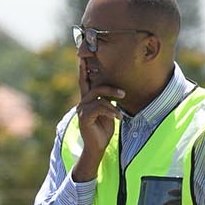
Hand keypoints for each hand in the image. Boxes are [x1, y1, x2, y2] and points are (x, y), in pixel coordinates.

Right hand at [70, 58, 123, 175]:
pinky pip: (99, 107)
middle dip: (111, 88)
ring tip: (121, 111)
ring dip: (112, 101)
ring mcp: (81, 110)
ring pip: (99, 97)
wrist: (97, 147)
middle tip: (123, 94)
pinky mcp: (84, 117)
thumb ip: (107, 100)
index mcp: (87, 100)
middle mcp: (82, 103)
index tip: (82, 57)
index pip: (84, 81)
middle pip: (96, 87)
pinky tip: (117, 118)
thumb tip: (115, 90)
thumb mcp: (107, 112)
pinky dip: (110, 111)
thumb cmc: (103, 130)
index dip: (83, 69)